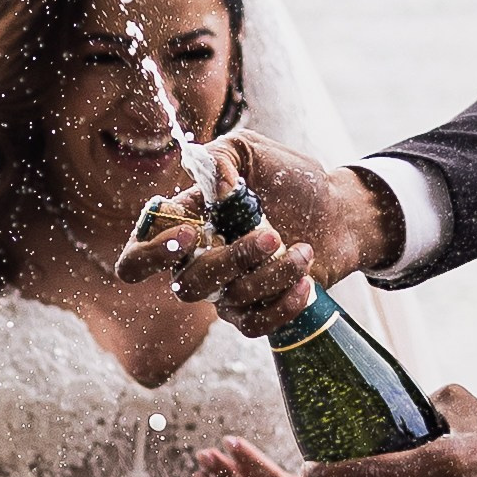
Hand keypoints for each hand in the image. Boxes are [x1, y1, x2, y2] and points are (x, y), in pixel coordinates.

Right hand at [113, 135, 403, 339]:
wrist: (338, 208)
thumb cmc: (288, 178)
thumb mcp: (250, 151)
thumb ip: (220, 158)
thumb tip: (214, 191)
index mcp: (185, 226)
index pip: (138, 259)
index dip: (150, 255)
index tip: (190, 233)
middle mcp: (199, 263)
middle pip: (188, 286)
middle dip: (231, 261)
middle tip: (270, 236)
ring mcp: (227, 290)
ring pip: (230, 303)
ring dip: (272, 275)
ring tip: (303, 249)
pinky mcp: (257, 309)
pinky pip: (255, 326)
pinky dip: (282, 307)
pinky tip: (305, 281)